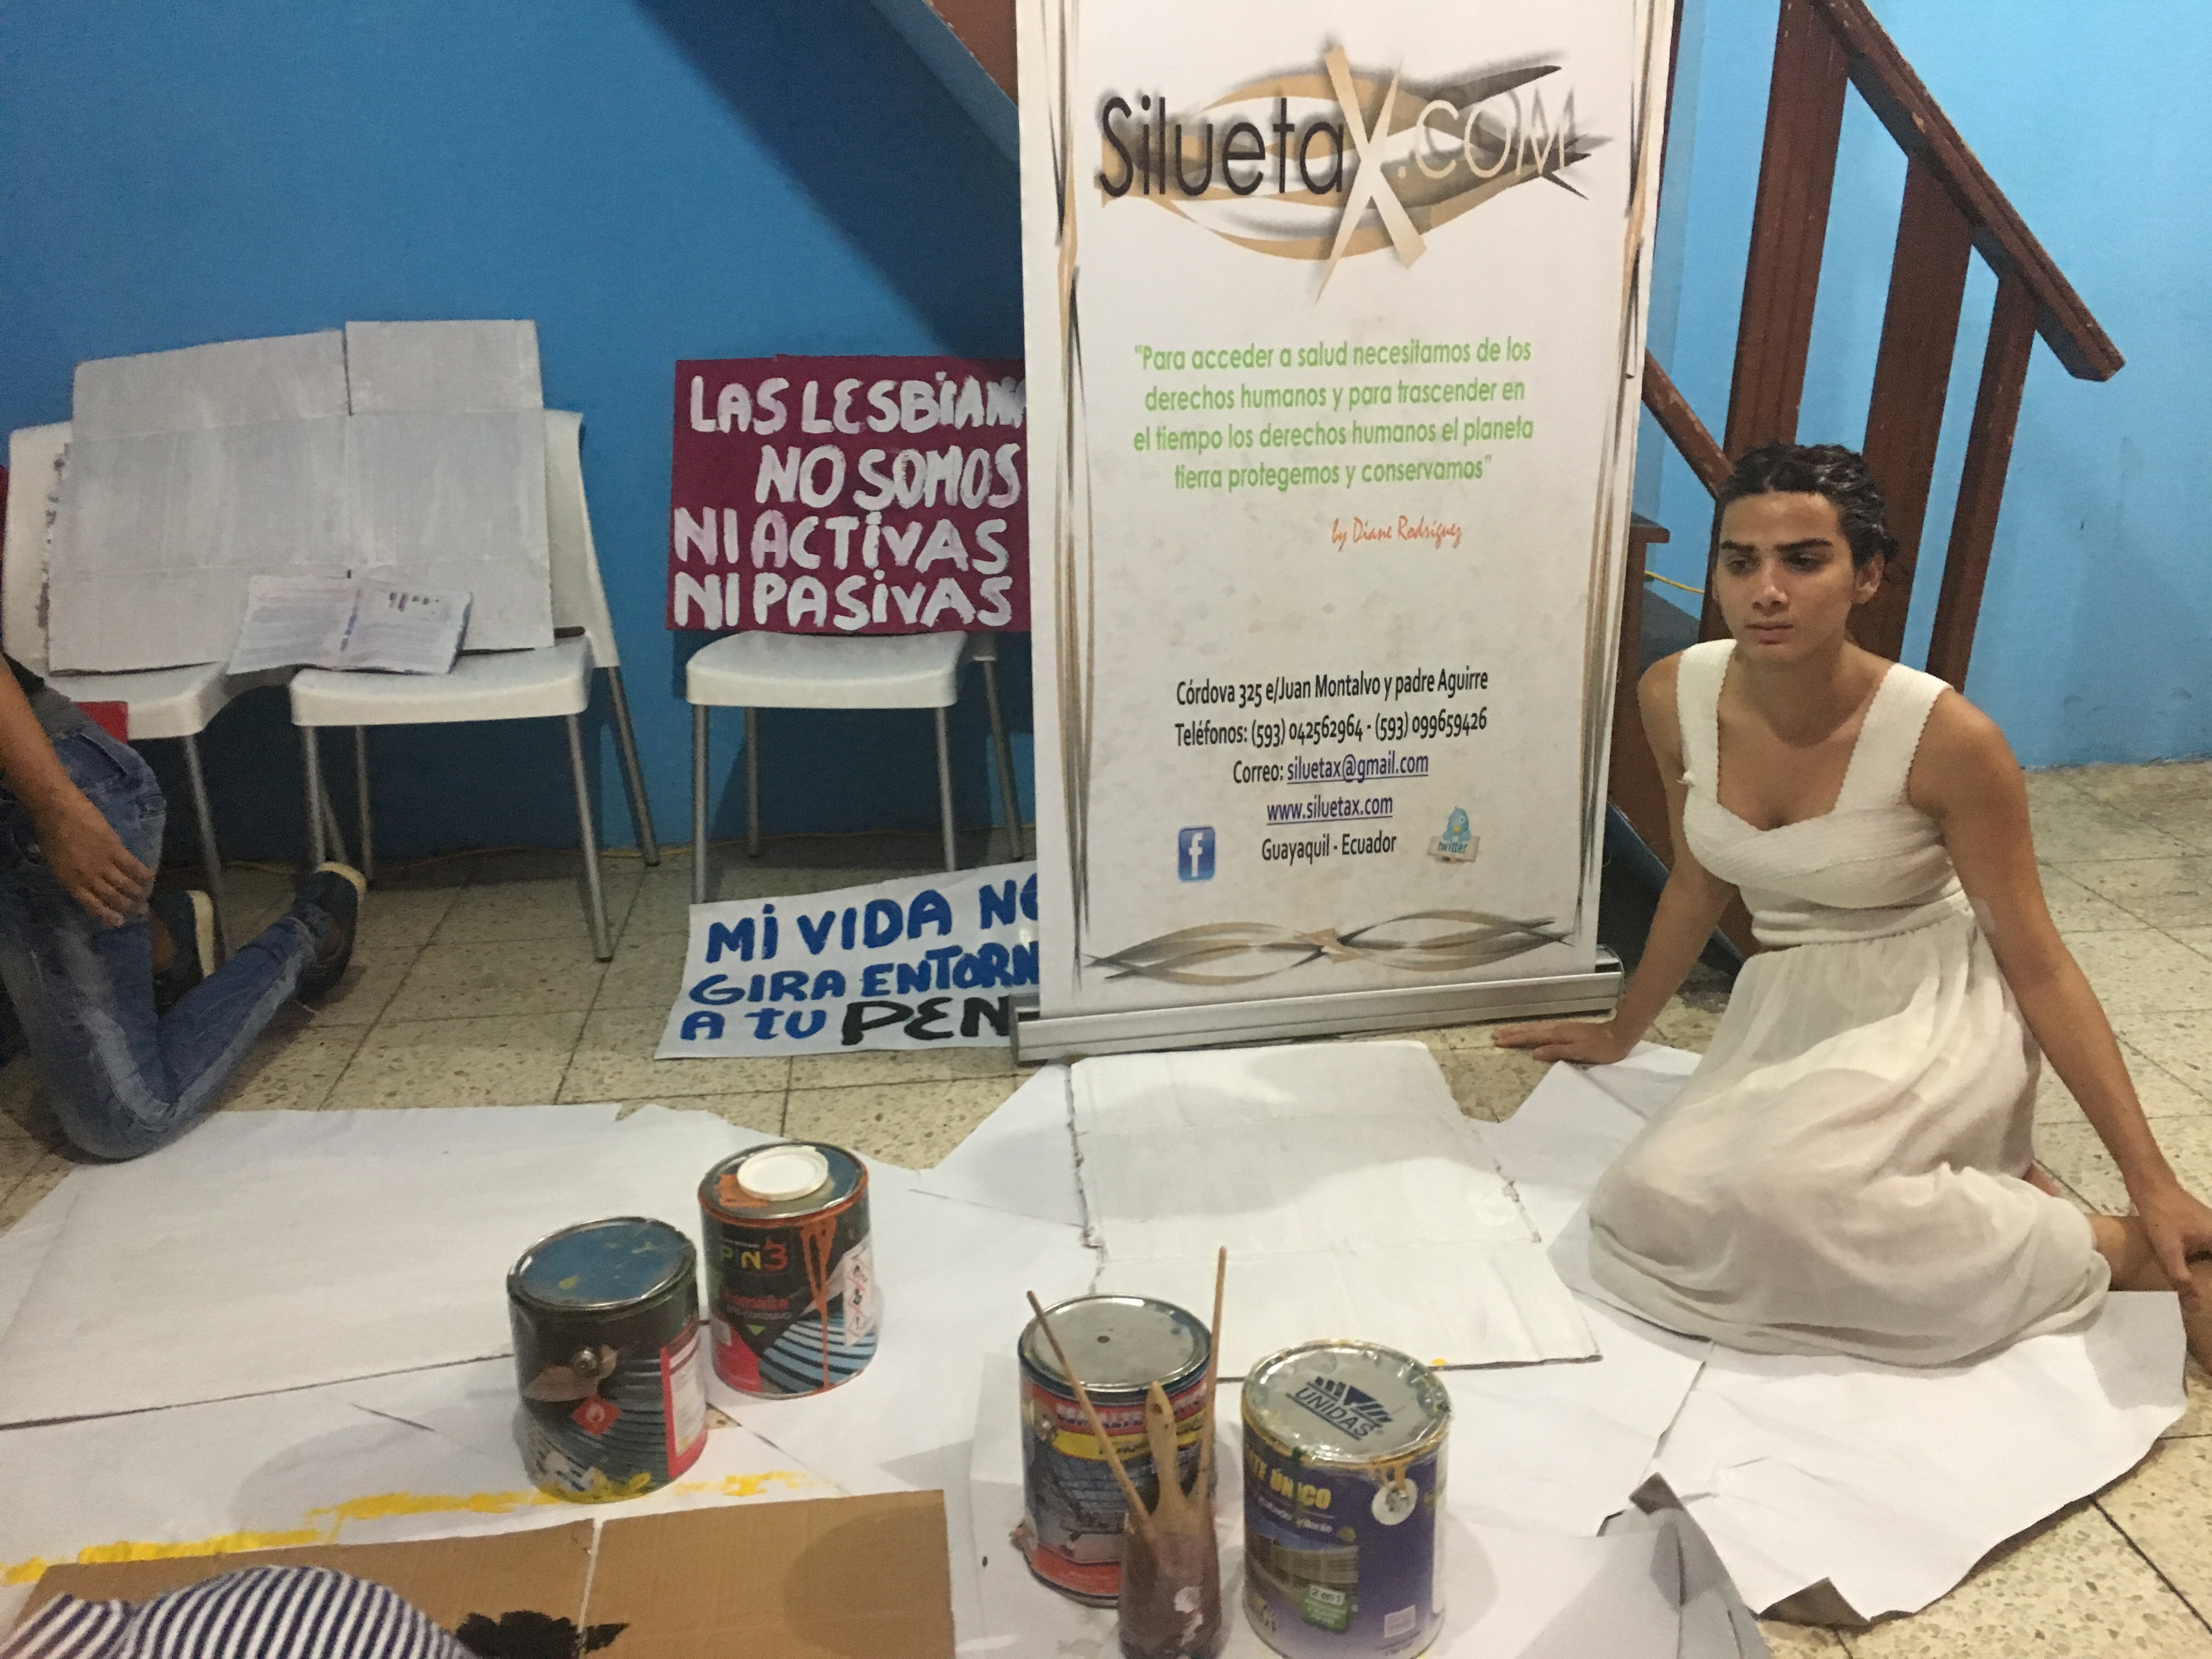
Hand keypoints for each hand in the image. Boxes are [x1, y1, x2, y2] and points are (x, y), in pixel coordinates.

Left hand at [31, 793, 152, 925]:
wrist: (57, 810)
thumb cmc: (50, 833)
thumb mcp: (55, 861)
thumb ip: (71, 874)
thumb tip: (85, 882)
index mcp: (70, 881)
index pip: (91, 904)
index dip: (107, 915)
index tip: (119, 922)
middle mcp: (88, 877)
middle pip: (111, 897)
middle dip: (127, 907)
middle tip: (139, 912)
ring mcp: (102, 864)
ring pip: (124, 884)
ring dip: (138, 893)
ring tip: (147, 897)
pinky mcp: (115, 849)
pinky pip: (132, 866)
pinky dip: (143, 873)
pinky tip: (151, 878)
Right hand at [1490, 1018, 1637, 1065]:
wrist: (1619, 1035)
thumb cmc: (1602, 1049)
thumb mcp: (1580, 1053)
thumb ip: (1557, 1052)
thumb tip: (1534, 1053)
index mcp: (1558, 1035)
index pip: (1532, 1037)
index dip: (1515, 1039)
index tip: (1498, 1041)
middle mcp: (1557, 1028)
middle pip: (1530, 1030)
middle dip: (1512, 1032)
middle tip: (1494, 1035)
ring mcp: (1562, 1028)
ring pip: (1536, 1028)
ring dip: (1520, 1030)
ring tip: (1505, 1032)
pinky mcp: (1567, 1030)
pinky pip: (1542, 1029)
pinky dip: (1531, 1030)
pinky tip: (1530, 1032)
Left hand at [2132, 1179, 2211, 1302]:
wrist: (2151, 1186)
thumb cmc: (2162, 1216)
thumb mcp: (2169, 1251)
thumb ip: (2182, 1277)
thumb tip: (2193, 1304)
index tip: (2208, 1291)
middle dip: (2209, 1275)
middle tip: (2202, 1292)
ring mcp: (2211, 1227)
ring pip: (2210, 1253)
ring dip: (2205, 1268)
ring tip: (2197, 1288)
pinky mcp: (2199, 1226)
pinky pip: (2207, 1247)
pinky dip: (2202, 1259)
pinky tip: (2189, 1270)